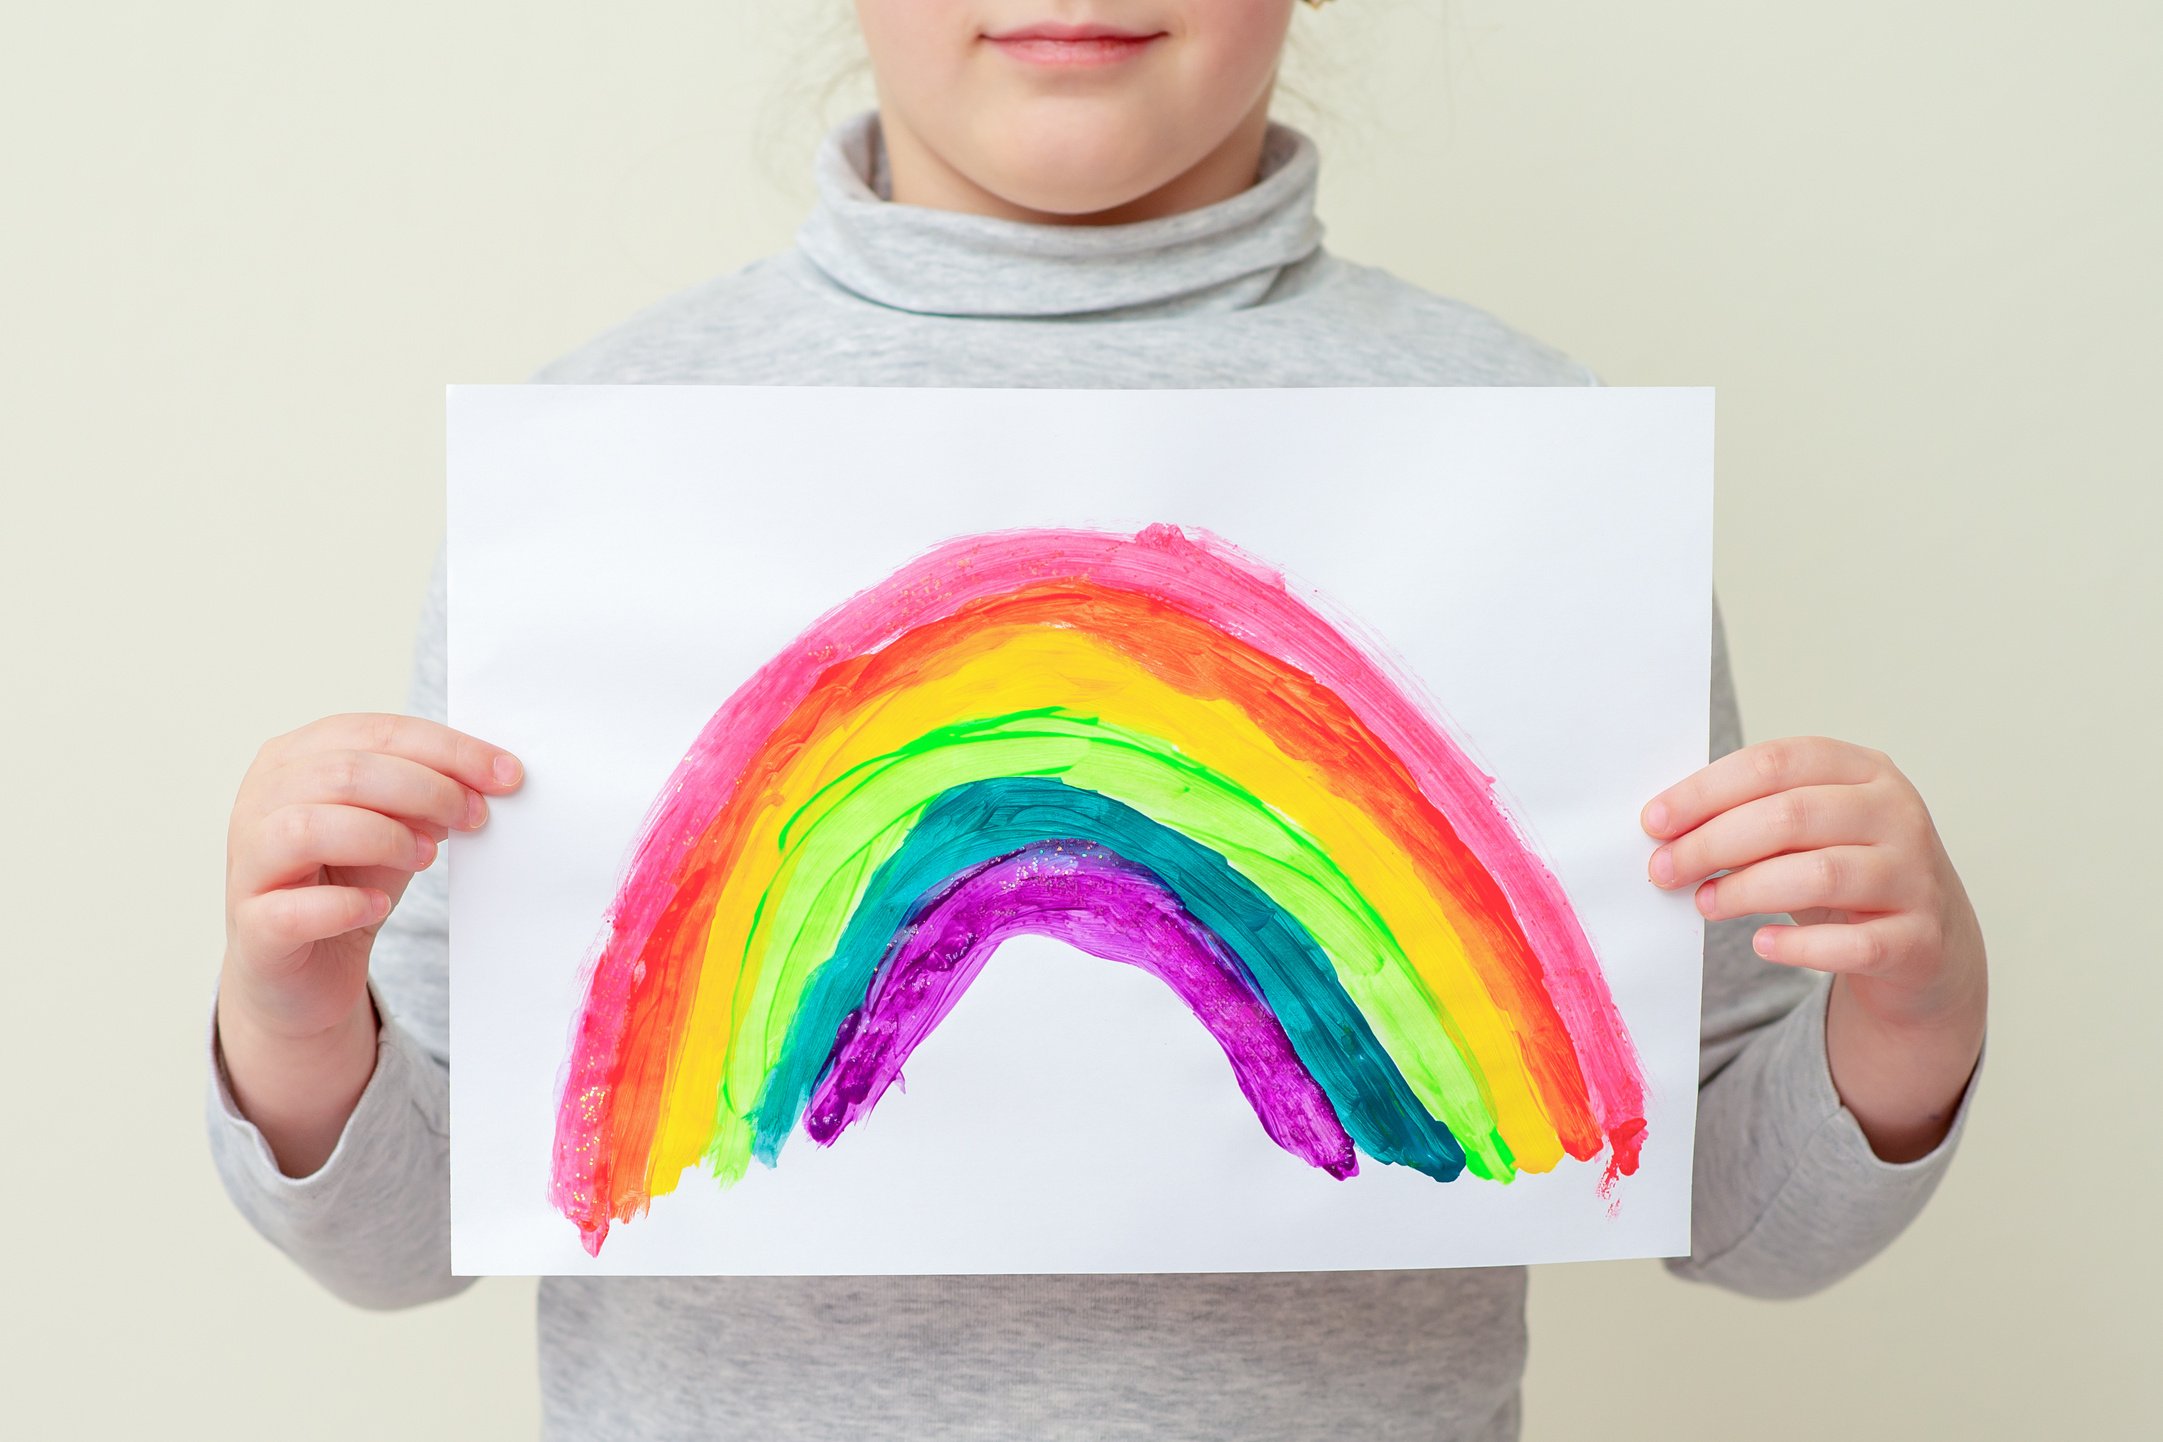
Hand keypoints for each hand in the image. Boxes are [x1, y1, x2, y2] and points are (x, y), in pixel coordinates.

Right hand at [217, 713, 521, 1173]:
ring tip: (428, 857)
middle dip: (426, 790)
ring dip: (384, 837)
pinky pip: (292, 908)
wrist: (304, 969)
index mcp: (296, 757)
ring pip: (309, 827)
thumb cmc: (347, 880)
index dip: (448, 750)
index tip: (508, 774)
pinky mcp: (253, 924)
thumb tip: (484, 779)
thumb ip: (426, 796)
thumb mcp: (395, 825)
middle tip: (475, 817)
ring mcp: (249, 861)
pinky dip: (344, 905)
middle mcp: (260, 799)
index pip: (376, 732)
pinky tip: (376, 907)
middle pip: (346, 772)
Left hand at [1641, 735, 1985, 1159]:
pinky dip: (1799, 947)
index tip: (1654, 821)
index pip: (1775, 763)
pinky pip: (1853, 943)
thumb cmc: (1847, 873)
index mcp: (1863, 770)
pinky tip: (1760, 944)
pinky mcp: (1920, 939)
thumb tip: (1667, 829)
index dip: (1706, 790)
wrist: (1929, 945)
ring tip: (1703, 903)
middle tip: (1664, 869)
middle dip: (1713, 842)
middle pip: (1790, 815)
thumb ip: (1751, 818)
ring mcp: (1915, 876)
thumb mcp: (1807, 832)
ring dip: (1745, 890)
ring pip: (1819, 875)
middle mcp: (1897, 814)